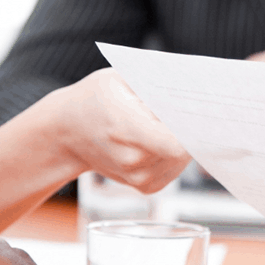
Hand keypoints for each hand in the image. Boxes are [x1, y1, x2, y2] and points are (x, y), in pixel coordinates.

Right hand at [42, 68, 190, 193]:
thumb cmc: (95, 98)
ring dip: (179, 141)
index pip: (177, 143)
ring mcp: (138, 177)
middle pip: (185, 149)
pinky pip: (175, 168)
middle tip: (175, 111)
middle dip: (186, 129)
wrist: (66, 132)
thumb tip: (193, 88)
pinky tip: (154, 140)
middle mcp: (133, 160)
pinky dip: (172, 154)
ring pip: (183, 159)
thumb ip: (156, 83)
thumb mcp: (120, 77)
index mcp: (125, 130)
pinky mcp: (145, 186)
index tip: (198, 113)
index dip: (192, 129)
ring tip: (155, 124)